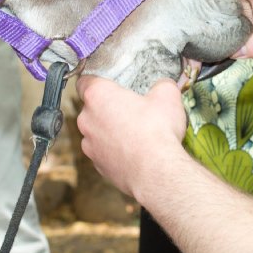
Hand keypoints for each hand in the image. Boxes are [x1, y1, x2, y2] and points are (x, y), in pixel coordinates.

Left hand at [76, 77, 188, 200]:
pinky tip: (133, 151)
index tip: (107, 82)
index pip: (85, 80)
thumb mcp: (167, 96)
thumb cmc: (156, 132)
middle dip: (108, 107)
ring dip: (110, 130)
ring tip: (134, 133)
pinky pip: (103, 152)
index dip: (96, 80)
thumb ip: (162, 85)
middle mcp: (87, 119)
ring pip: (96, 131)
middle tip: (131, 109)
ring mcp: (89, 144)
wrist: (156, 172)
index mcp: (98, 96)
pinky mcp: (97, 165)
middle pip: (91, 107)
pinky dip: (114, 150)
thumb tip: (163, 85)